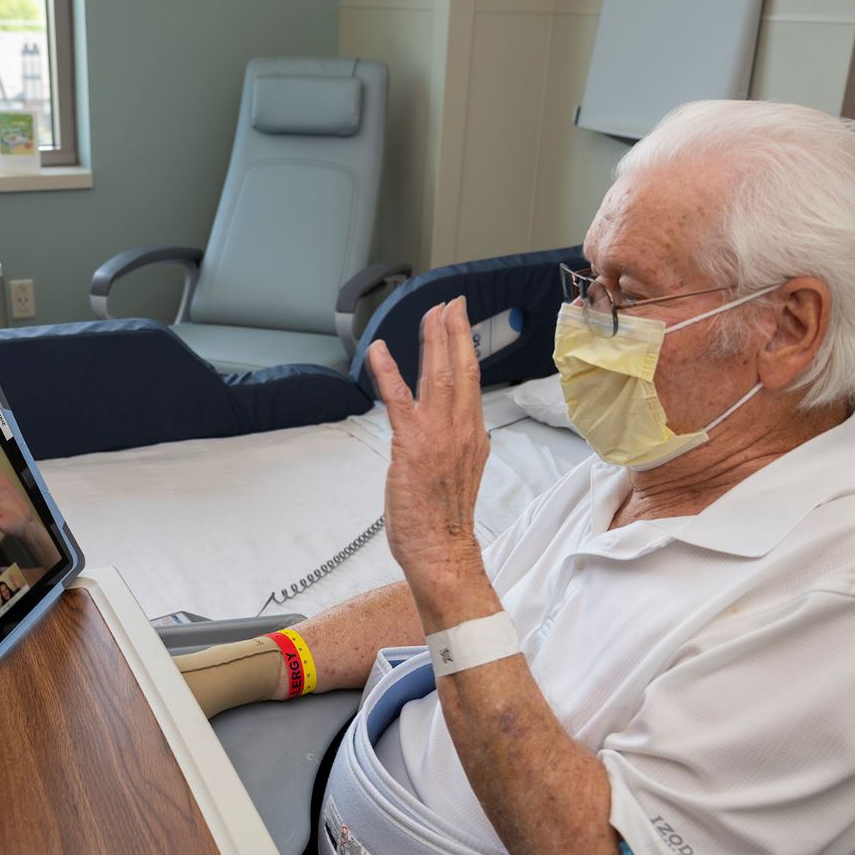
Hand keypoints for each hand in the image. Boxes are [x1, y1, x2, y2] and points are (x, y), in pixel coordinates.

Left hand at [367, 298, 490, 601]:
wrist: (442, 549)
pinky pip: (399, 401)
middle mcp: (460, 429)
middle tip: (449, 304)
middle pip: (461, 369)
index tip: (459, 321)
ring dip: (432, 341)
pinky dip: (389, 372)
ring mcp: (437, 436)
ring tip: (430, 314)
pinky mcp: (410, 446)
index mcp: (473, 434)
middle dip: (454, 331)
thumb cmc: (445, 520)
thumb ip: (459, 445)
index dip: (465, 346)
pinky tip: (381, 350)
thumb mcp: (460, 472)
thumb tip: (454, 432)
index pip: (471, 380)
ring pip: (436, 376)